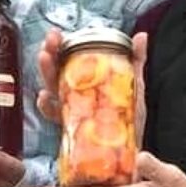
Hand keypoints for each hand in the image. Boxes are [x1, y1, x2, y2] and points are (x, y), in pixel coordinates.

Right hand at [36, 31, 148, 149]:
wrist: (131, 151)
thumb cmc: (128, 119)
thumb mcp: (133, 86)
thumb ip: (135, 61)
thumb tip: (141, 36)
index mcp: (85, 82)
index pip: (66, 60)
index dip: (58, 47)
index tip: (55, 35)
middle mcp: (74, 95)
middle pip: (55, 72)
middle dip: (48, 55)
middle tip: (48, 43)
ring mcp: (71, 111)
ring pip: (51, 89)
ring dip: (45, 73)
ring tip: (44, 59)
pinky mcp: (72, 129)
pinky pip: (55, 117)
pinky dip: (47, 107)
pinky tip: (45, 97)